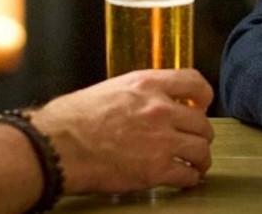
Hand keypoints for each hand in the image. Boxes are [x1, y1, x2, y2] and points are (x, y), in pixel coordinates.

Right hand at [28, 68, 214, 193]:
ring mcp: (160, 140)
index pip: (194, 82)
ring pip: (201, 149)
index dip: (203, 96)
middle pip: (202, 123)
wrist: (57, 147)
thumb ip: (137, 94)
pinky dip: (189, 179)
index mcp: (146, 84)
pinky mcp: (156, 169)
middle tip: (191, 141)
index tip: (201, 105)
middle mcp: (159, 109)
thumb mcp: (109, 89)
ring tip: (194, 164)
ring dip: (199, 159)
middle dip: (199, 134)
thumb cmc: (71, 120)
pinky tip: (182, 179)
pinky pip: (187, 175)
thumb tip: (148, 102)